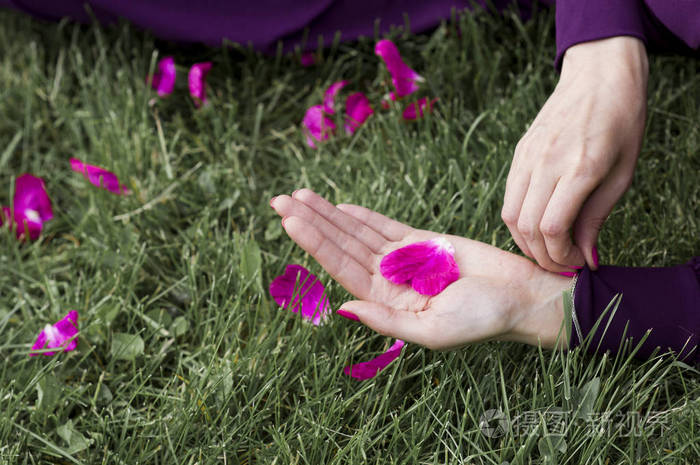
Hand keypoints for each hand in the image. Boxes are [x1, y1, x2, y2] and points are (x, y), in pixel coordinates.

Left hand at [270, 189, 570, 349]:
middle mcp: (388, 280)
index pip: (342, 267)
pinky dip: (363, 216)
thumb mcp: (432, 330)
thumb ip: (386, 319)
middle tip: (279, 200)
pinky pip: (386, 226)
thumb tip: (342, 307)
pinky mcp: (423, 242)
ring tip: (299, 195)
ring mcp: (404, 259)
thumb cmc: (482, 319)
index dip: (315, 243)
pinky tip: (340, 207)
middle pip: (342, 245)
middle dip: (312, 222)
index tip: (290, 220)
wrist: (520, 297)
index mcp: (386, 302)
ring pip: (359, 232)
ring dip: (329, 214)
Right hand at [502, 37, 647, 271]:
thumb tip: (586, 257)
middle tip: (560, 263)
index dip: (561, 256)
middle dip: (542, 256)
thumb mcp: (622, 173)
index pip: (553, 229)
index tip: (575, 263)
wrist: (598, 75)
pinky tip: (537, 224)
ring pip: (510, 215)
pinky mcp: (518, 153)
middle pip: (527, 227)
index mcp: (580, 168)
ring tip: (547, 248)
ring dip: (525, 241)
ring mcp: (527, 157)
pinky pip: (509, 197)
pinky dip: (518, 219)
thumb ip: (597, 217)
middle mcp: (546, 163)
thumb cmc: (621, 122)